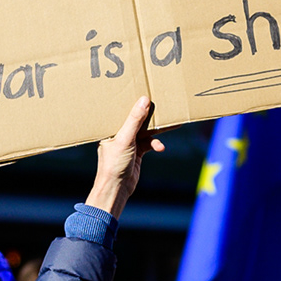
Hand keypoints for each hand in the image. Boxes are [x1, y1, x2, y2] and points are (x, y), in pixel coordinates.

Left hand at [85, 97, 162, 218]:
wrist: (117, 188)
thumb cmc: (114, 164)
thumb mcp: (125, 139)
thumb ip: (135, 120)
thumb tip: (144, 100)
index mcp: (109, 127)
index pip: (122, 110)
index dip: (133, 102)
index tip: (146, 92)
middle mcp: (118, 133)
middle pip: (136, 119)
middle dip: (149, 115)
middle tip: (163, 105)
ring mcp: (128, 142)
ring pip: (145, 131)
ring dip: (156, 132)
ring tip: (170, 126)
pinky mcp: (137, 152)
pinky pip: (149, 143)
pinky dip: (155, 144)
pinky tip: (160, 147)